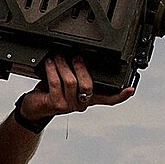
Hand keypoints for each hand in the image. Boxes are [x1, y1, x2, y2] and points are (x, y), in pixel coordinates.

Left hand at [16, 55, 134, 120]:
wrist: (34, 107)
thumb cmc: (51, 92)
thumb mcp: (67, 83)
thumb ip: (78, 75)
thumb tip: (80, 56)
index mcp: (88, 99)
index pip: (108, 99)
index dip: (120, 95)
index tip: (130, 89)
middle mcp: (81, 104)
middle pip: (88, 85)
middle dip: (80, 67)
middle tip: (74, 56)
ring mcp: (69, 106)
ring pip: (71, 81)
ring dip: (63, 65)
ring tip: (58, 57)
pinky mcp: (56, 104)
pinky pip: (56, 83)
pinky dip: (53, 70)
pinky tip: (49, 63)